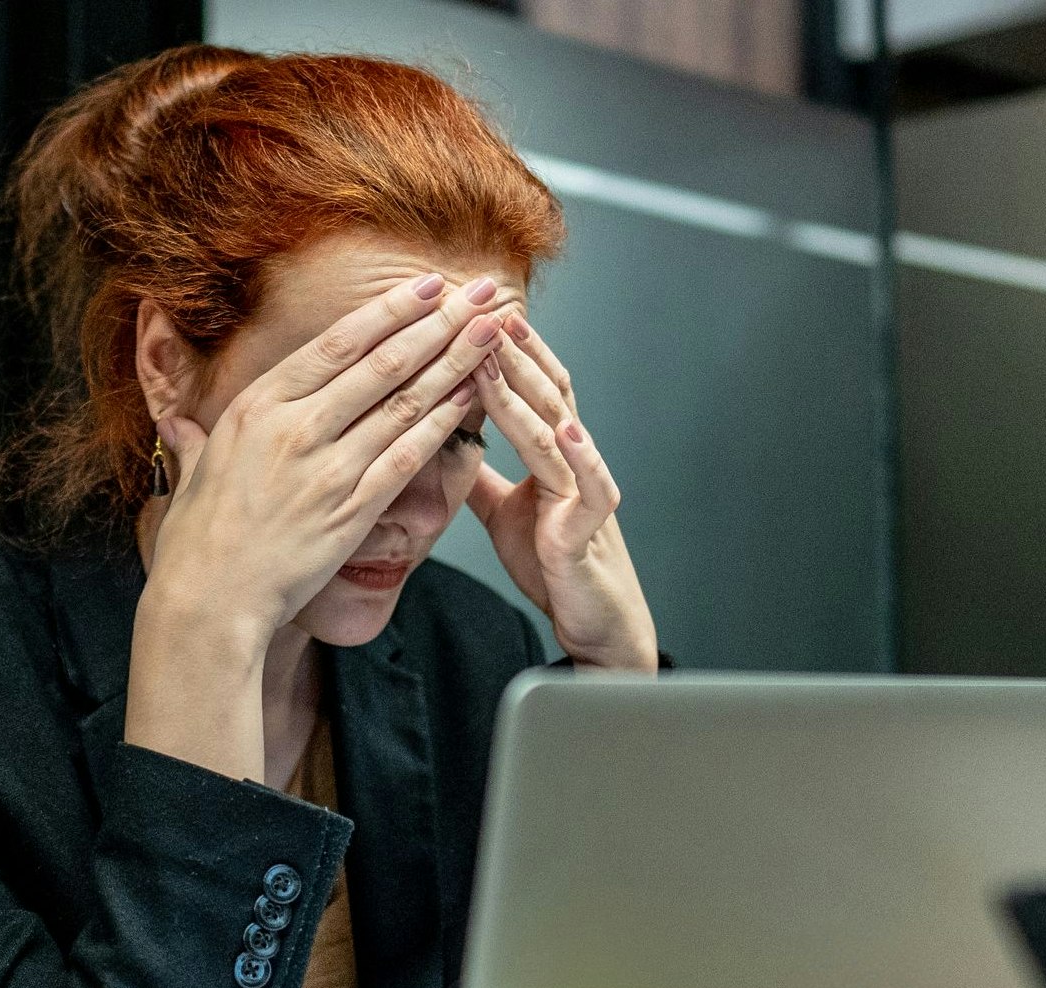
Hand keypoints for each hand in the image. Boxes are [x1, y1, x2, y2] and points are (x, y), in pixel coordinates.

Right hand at [125, 273, 506, 776]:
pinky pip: (409, 456)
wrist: (206, 601)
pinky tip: (471, 398)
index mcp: (258, 405)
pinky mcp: (352, 508)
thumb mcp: (193, 471)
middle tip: (481, 293)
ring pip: (405, 401)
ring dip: (455, 360)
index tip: (428, 286)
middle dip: (440, 321)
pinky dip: (443, 423)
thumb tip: (177, 419)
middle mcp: (295, 426)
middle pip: (383, 361)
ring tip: (492, 332)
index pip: (337, 343)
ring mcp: (328, 467)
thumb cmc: (197, 541)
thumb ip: (196, 436)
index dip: (390, 311)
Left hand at [469, 316, 657, 670]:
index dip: (508, 349)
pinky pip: (590, 486)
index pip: (534, 388)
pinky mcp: (590, 530)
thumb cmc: (555, 566)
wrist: (594, 622)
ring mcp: (585, 493)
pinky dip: (580, 456)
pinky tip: (565, 428)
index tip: (474, 310)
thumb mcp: (506, 513)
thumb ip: (484, 478)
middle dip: (510, 350)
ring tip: (500, 351)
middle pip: (544, 394)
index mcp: (554, 456)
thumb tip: (452, 445)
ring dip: (525, 389)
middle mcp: (575, 463)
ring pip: (556, 429)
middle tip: (480, 307)